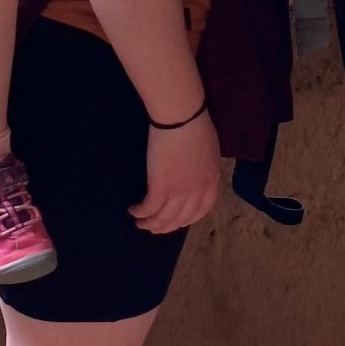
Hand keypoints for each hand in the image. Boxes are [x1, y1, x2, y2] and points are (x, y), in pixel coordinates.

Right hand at [132, 113, 221, 232]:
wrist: (182, 118)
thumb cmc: (196, 126)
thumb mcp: (209, 152)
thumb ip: (204, 169)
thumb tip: (195, 175)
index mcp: (211, 182)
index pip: (201, 210)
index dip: (188, 219)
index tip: (179, 222)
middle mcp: (197, 192)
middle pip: (181, 218)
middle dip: (167, 226)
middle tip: (156, 227)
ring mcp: (179, 192)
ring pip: (164, 218)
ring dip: (151, 224)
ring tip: (141, 224)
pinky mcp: (160, 187)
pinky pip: (149, 207)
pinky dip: (140, 212)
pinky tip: (133, 210)